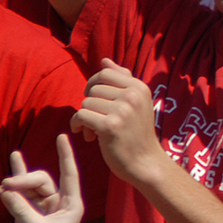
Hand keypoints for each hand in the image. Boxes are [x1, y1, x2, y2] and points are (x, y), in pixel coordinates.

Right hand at [0, 135, 83, 222]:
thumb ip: (22, 210)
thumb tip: (6, 191)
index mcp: (71, 203)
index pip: (69, 173)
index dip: (65, 154)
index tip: (62, 136)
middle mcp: (58, 201)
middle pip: (41, 179)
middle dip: (24, 180)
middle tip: (8, 187)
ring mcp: (42, 207)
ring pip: (28, 186)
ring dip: (16, 184)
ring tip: (2, 186)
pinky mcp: (28, 214)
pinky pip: (19, 196)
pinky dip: (10, 191)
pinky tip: (0, 187)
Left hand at [69, 59, 166, 186]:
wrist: (145, 162)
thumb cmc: (136, 132)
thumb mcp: (135, 103)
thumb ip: (121, 80)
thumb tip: (104, 61)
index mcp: (139, 87)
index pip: (105, 73)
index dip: (94, 85)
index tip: (95, 100)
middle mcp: (133, 96)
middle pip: (93, 88)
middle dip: (89, 104)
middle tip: (96, 120)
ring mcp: (123, 110)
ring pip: (86, 102)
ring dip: (84, 117)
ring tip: (94, 131)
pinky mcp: (110, 126)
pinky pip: (81, 115)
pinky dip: (78, 125)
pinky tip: (86, 135)